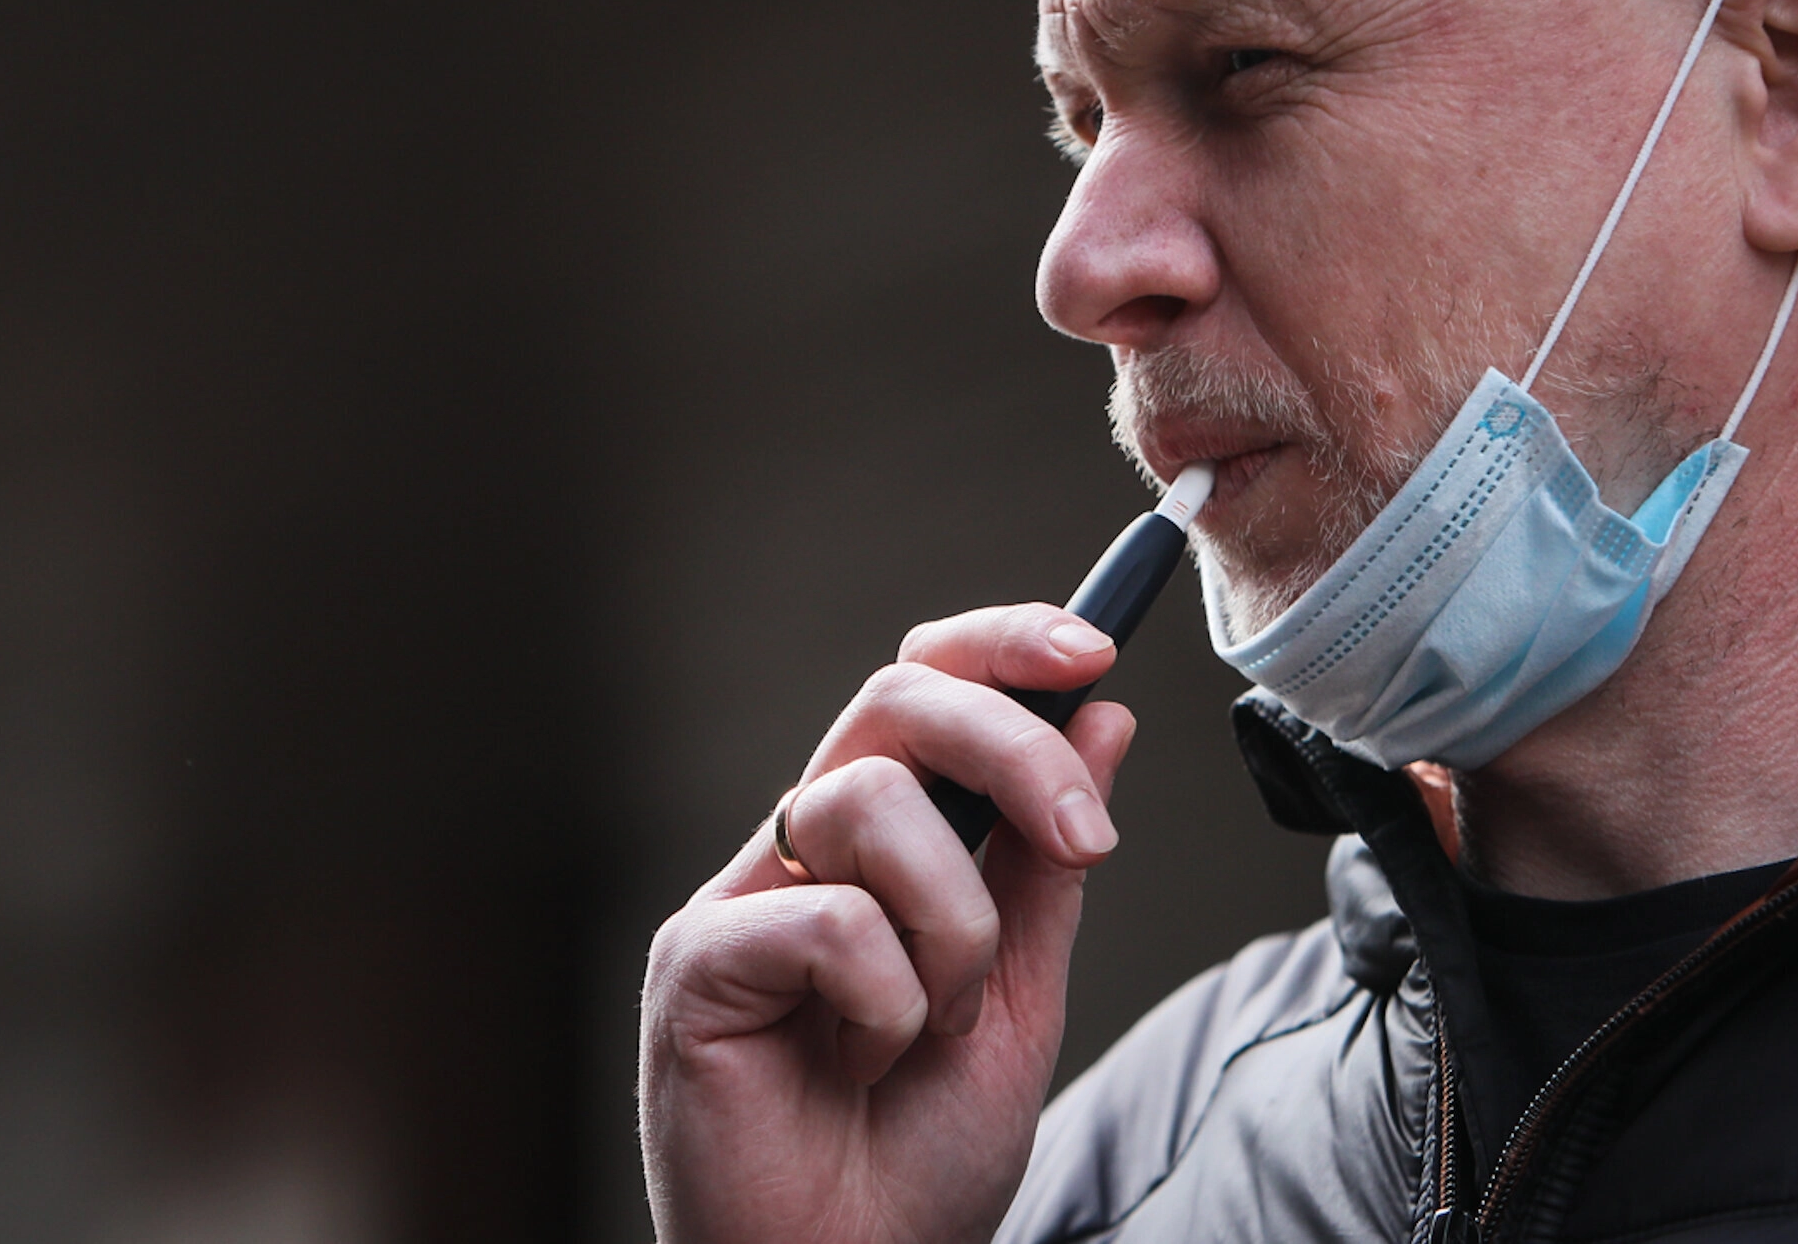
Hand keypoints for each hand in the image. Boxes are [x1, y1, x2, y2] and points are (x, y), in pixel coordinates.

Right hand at [639, 602, 1134, 1243]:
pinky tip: (867, 1067)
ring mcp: (739, 900)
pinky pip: (830, 920)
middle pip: (896, 702)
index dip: (999, 644)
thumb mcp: (1022, 991)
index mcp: (876, 845)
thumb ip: (1048, 862)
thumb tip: (1104, 718)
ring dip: (957, 927)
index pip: (921, 686)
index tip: (1091, 651)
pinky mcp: (694, 962)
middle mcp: (801, 851)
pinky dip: (891, 1005)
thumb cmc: (917, 1152)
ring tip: (939, 1027)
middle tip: (1086, 839)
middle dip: (1014, 748)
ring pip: (873, 805)